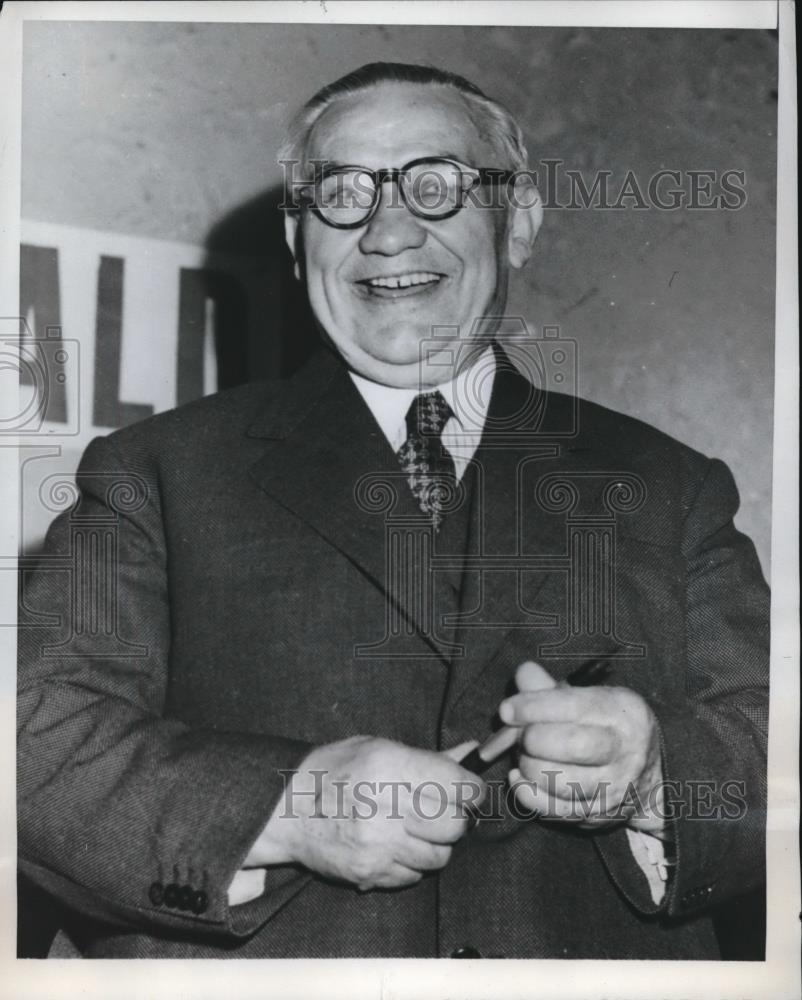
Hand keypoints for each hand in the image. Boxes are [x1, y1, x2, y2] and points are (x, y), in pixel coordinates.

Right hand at [246, 736, 483, 890]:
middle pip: (455, 825)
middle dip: (455, 818)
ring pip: (440, 856)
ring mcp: (379, 845)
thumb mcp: (378, 748)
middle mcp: (387, 807)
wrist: (286, 809)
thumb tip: (469, 753)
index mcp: (391, 767)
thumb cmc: (333, 771)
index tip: (468, 789)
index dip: (471, 789)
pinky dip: (412, 864)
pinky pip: (414, 876)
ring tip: (415, 829)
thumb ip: (426, 757)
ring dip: (436, 844)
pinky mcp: (370, 873)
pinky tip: (395, 846)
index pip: (459, 786)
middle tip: (440, 810)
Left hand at [500, 661, 663, 831]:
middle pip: (573, 745)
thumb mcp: (591, 700)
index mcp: (623, 712)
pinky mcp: (597, 815)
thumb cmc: (606, 729)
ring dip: (529, 767)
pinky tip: (519, 778)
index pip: (576, 706)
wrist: (647, 780)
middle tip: (522, 735)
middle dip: (534, 738)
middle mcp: (625, 751)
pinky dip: (528, 793)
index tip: (507, 710)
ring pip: (562, 781)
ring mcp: (614, 787)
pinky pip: (554, 809)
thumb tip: (524, 673)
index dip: (534, 707)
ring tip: (524, 756)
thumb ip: (552, 688)